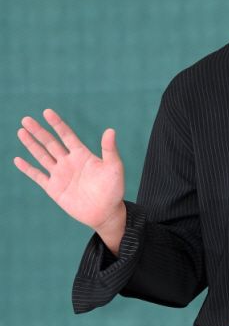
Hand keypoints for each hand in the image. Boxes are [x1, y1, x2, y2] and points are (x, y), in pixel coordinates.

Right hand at [13, 108, 125, 230]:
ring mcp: (60, 175)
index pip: (67, 135)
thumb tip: (111, 130)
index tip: (47, 112)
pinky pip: (38, 176)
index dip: (57, 124)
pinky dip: (27, 169)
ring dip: (31, 144)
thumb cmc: (113, 190)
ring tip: (21, 131)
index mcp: (82, 155)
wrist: (105, 213)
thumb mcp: (114, 168)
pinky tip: (17, 160)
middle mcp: (69, 162)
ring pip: (42, 156)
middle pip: (50, 143)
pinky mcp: (54, 188)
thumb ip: (110, 150)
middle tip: (26, 119)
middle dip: (38, 132)